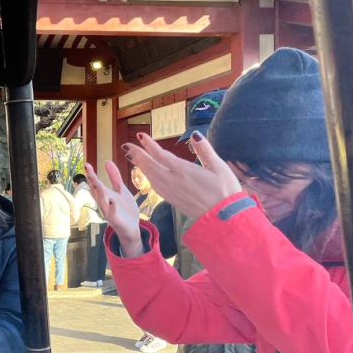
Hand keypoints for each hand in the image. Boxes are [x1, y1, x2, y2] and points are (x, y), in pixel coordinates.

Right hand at [83, 161, 143, 257]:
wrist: (132, 228)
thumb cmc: (125, 209)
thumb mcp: (121, 190)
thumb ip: (114, 177)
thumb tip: (107, 161)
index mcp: (106, 195)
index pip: (96, 184)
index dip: (91, 174)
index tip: (87, 164)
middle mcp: (105, 203)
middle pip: (96, 191)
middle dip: (92, 181)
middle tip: (87, 170)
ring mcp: (109, 212)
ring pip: (102, 201)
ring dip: (99, 192)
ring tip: (96, 182)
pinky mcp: (116, 220)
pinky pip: (112, 214)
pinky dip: (112, 208)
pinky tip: (112, 200)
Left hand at [122, 132, 241, 219]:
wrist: (223, 218)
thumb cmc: (225, 191)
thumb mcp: (219, 167)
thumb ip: (205, 150)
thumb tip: (195, 134)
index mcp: (184, 171)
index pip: (161, 155)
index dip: (149, 145)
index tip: (140, 136)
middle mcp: (173, 181)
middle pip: (150, 166)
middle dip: (137, 155)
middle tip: (126, 146)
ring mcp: (171, 192)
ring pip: (151, 176)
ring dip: (140, 165)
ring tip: (132, 156)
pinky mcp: (172, 200)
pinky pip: (155, 186)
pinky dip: (148, 177)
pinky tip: (146, 174)